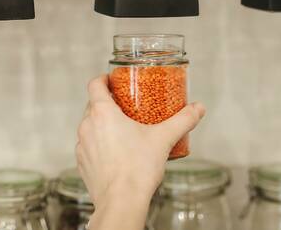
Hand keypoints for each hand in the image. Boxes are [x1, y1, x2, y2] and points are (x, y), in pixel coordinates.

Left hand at [76, 75, 205, 207]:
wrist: (121, 201)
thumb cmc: (138, 168)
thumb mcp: (164, 139)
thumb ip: (183, 120)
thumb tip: (198, 108)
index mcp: (102, 112)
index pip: (95, 84)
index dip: (103, 79)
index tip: (113, 81)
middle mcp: (87, 125)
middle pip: (93, 104)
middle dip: (108, 104)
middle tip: (126, 106)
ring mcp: (82, 145)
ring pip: (90, 126)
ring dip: (102, 125)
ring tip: (122, 131)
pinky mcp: (82, 163)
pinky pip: (89, 146)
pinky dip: (99, 145)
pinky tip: (115, 153)